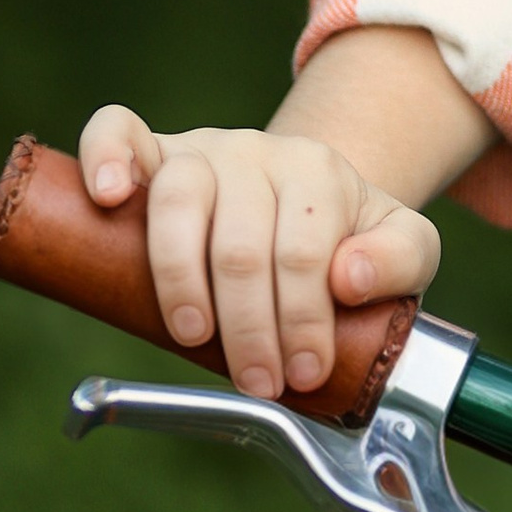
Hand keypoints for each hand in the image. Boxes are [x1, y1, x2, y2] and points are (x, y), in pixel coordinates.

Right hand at [76, 103, 441, 402]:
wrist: (303, 202)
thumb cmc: (348, 239)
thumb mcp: (406, 248)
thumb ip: (401, 259)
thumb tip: (348, 277)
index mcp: (319, 173)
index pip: (304, 252)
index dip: (301, 320)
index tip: (301, 373)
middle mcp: (258, 153)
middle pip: (241, 243)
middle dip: (249, 327)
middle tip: (257, 381)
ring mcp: (201, 149)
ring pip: (178, 199)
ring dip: (181, 278)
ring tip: (191, 335)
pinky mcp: (153, 151)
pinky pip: (118, 130)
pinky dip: (106, 156)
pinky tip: (108, 196)